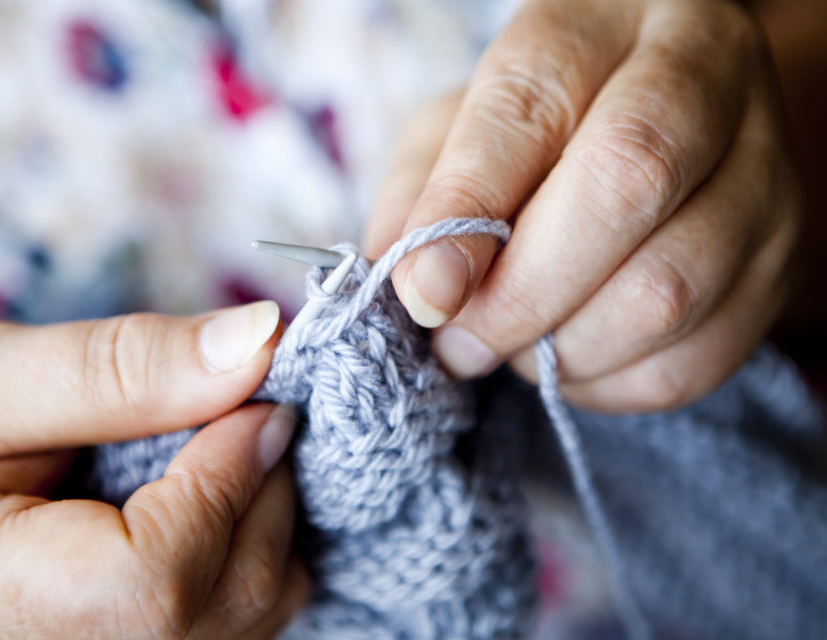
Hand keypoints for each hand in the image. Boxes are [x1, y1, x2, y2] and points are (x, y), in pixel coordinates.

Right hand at [0, 305, 309, 638]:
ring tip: (223, 453)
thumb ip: (116, 364)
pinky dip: (249, 554)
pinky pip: (229, 626)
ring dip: (265, 525)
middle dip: (262, 497)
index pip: (149, 582)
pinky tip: (212, 501)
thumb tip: (256, 340)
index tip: (252, 404)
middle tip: (246, 412)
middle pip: (213, 612)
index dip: (223, 484)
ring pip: (241, 627)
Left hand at [364, 0, 801, 411]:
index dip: (469, 209)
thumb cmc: (526, 138)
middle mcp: (705, 76)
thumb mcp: (449, 135)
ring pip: (669, 289)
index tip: (425, 293)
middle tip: (463, 343)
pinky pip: (694, 358)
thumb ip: (421, 197)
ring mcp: (763, 172)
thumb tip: (423, 287)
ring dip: (566, 349)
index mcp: (601, 22)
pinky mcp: (781, 260)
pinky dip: (610, 383)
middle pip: (627, 186)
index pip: (536, 103)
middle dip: (523, 294)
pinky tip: (573, 358)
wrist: (653, 138)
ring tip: (517, 345)